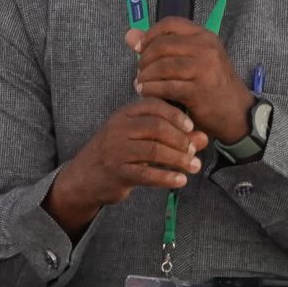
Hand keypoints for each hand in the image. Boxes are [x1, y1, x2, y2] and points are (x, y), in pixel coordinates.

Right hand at [44, 99, 206, 234]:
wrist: (84, 177)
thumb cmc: (118, 154)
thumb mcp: (142, 140)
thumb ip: (173, 137)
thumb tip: (203, 138)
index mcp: (124, 115)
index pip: (152, 106)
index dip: (175, 115)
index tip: (191, 127)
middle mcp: (118, 129)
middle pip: (156, 127)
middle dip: (180, 139)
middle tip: (194, 150)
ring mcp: (116, 151)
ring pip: (153, 150)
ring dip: (178, 159)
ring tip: (194, 166)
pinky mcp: (117, 173)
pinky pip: (145, 174)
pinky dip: (166, 177)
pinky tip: (180, 181)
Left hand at [127, 19, 256, 139]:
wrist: (236, 111)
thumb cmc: (212, 83)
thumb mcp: (193, 59)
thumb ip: (162, 45)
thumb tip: (129, 35)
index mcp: (204, 36)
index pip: (170, 24)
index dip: (150, 34)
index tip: (140, 48)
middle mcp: (206, 48)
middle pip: (162, 45)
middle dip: (145, 59)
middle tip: (139, 71)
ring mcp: (204, 69)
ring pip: (162, 66)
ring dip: (145, 76)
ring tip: (140, 83)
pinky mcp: (198, 91)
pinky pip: (166, 87)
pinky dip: (151, 89)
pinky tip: (145, 92)